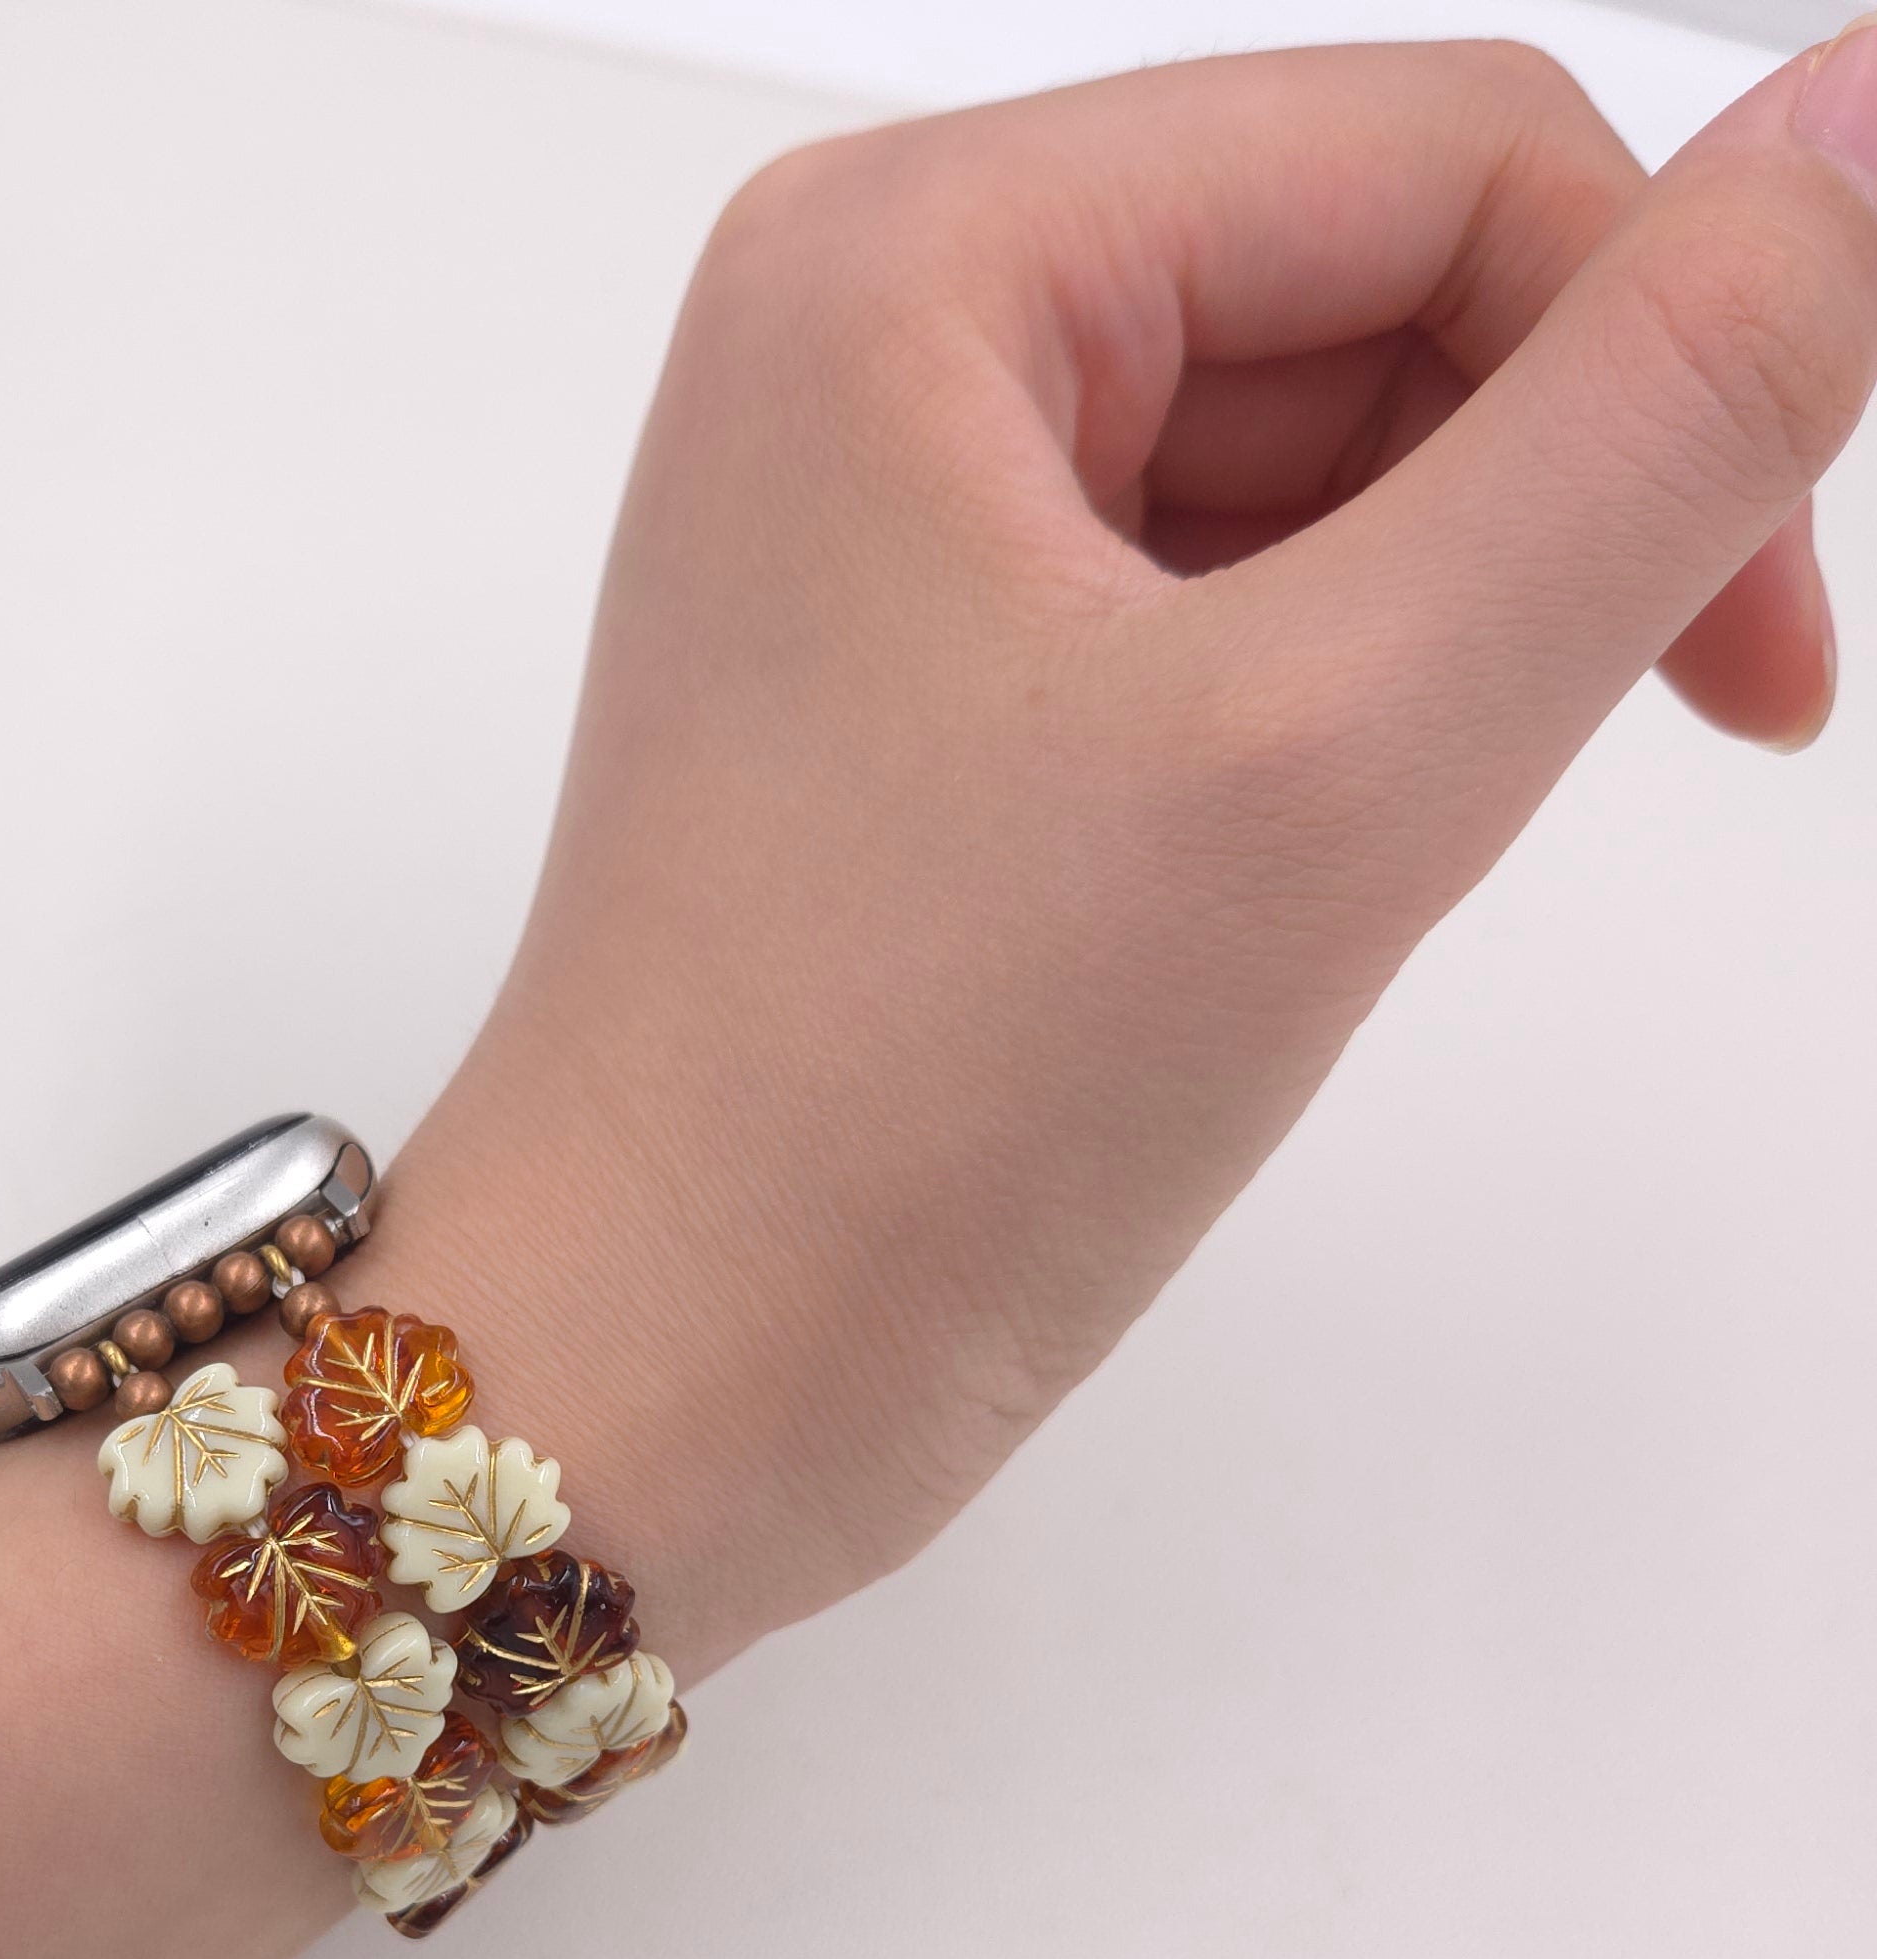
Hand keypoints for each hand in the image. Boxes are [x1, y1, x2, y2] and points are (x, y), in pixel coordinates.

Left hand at [373, 38, 1876, 1669]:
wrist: (645, 1392)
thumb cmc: (912, 1106)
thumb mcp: (1344, 744)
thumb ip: (1655, 418)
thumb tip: (1869, 118)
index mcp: (915, 261)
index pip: (1448, 155)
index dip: (1676, 366)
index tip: (1758, 677)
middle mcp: (872, 342)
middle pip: (1374, 294)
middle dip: (1518, 532)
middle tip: (1460, 805)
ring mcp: (880, 525)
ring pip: (1309, 474)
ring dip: (1418, 658)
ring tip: (1294, 884)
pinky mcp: (912, 694)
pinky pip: (1206, 618)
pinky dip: (1308, 735)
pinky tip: (1236, 898)